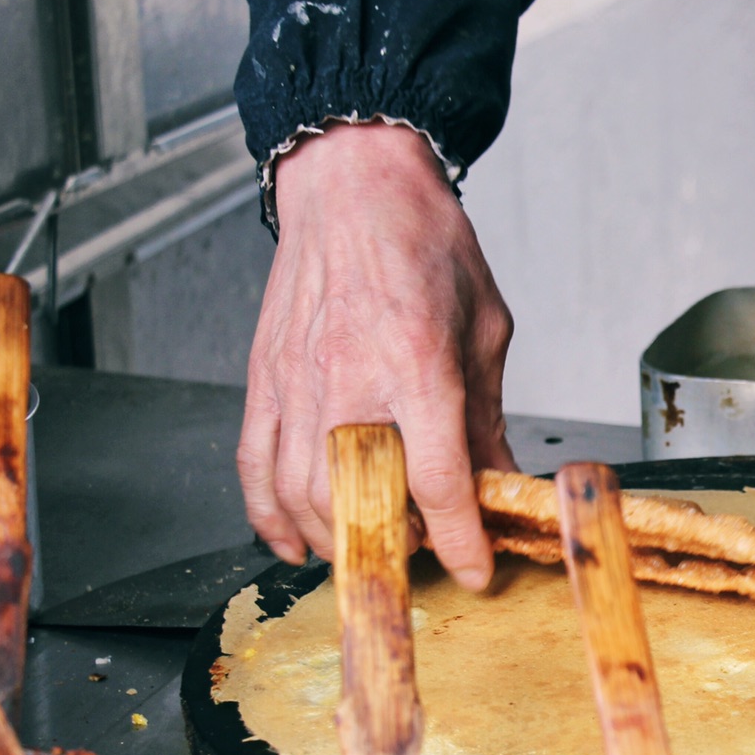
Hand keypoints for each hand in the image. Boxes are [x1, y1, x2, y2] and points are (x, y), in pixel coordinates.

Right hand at [239, 122, 515, 588]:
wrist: (353, 185)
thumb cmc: (423, 244)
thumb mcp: (485, 329)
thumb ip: (487, 415)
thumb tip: (499, 482)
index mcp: (417, 364)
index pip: (437, 480)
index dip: (459, 540)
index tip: (476, 569)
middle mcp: (349, 379)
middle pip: (359, 499)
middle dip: (395, 544)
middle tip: (424, 549)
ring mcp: (297, 383)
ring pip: (302, 497)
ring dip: (337, 539)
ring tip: (371, 546)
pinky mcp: (264, 381)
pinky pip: (255, 469)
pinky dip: (271, 517)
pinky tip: (295, 542)